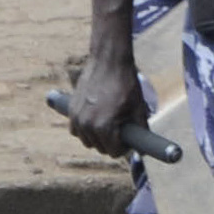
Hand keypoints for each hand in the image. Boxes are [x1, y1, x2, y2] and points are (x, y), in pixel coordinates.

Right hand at [57, 37, 143, 155]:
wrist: (108, 62)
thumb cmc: (126, 84)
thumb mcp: (138, 108)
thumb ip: (140, 130)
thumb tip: (142, 148)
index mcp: (104, 126)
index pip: (112, 151)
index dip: (123, 149)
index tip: (128, 143)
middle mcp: (87, 125)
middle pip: (99, 148)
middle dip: (110, 144)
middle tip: (121, 134)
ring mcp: (77, 117)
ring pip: (86, 140)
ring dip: (97, 138)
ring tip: (109, 127)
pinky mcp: (70, 109)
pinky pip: (75, 130)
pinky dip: (84, 130)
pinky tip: (95, 123)